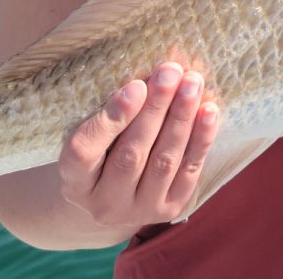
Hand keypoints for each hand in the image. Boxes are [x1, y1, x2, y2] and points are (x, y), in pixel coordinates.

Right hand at [58, 61, 219, 227]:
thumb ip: (109, 111)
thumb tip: (146, 76)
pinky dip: (201, 139)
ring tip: (192, 83)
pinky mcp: (169, 209)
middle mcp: (103, 204)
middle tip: (171, 72)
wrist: (117, 193)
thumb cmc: (102, 148)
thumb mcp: (93, 131)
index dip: (112, 118)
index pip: (84, 151)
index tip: (136, 85)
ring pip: (163, 162)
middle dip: (155, 108)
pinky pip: (189, 171)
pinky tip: (208, 111)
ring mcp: (138, 211)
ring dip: (181, 118)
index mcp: (74, 181)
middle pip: (131, 154)